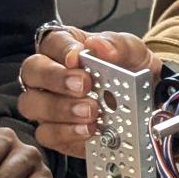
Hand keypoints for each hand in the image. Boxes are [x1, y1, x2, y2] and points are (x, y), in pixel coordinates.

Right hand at [17, 26, 162, 156]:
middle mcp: (48, 75)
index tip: (78, 57)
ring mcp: (46, 105)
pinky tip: (89, 130)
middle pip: (32, 72)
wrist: (146, 103)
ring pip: (33, 105)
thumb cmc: (129, 71)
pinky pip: (47, 134)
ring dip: (61, 109)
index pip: (52, 43)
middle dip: (57, 79)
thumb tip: (99, 46)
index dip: (62, 50)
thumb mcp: (132, 52)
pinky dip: (67, 133)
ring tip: (90, 112)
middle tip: (84, 86)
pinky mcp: (53, 133)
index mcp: (64, 47)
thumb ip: (117, 45)